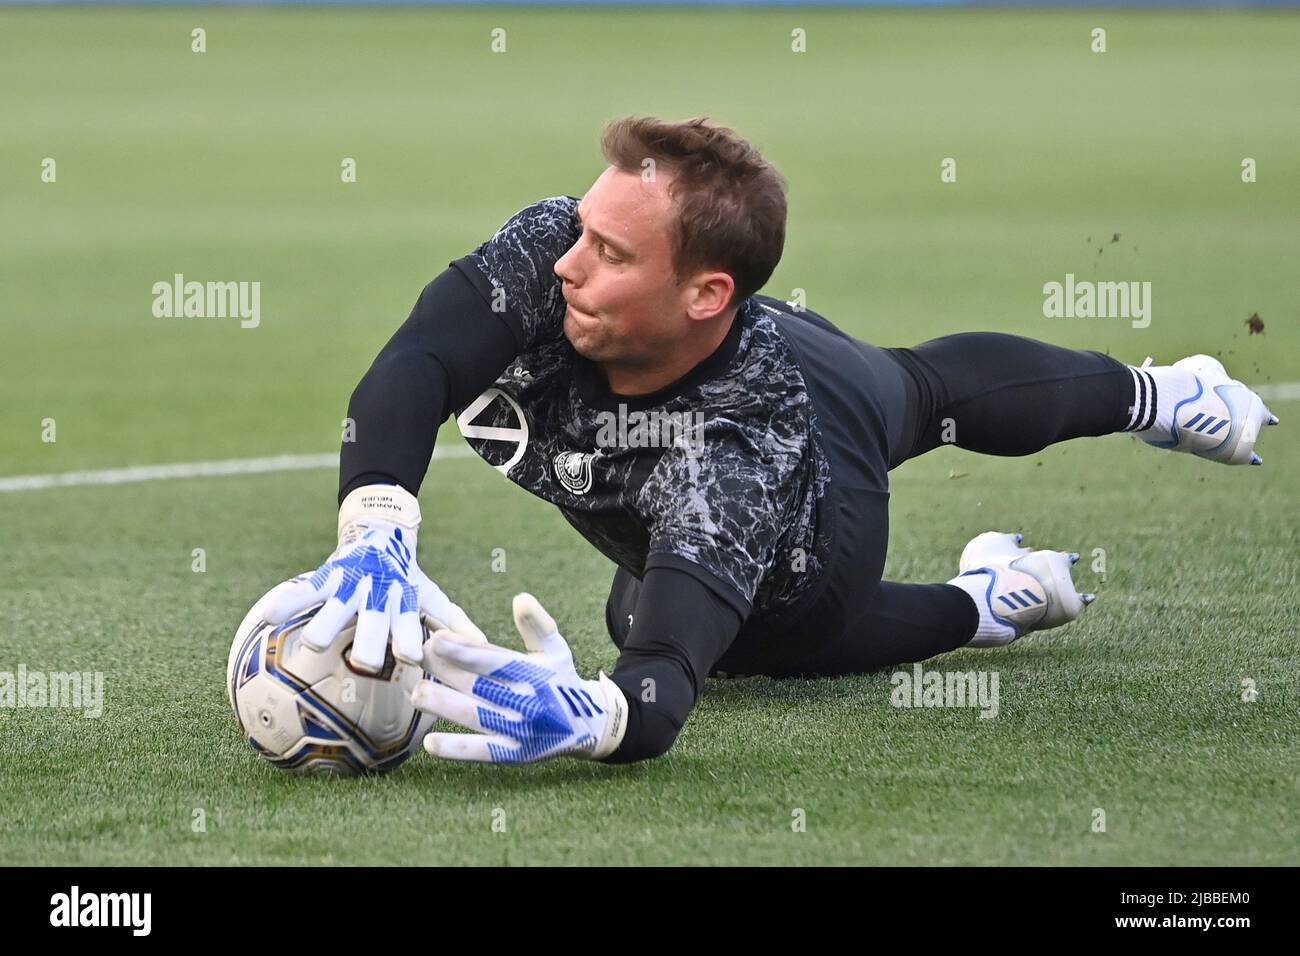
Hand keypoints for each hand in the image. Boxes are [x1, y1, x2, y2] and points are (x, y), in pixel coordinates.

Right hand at [262, 484, 484, 672]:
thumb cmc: (406, 575)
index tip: (412, 658)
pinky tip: (267, 616)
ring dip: (327, 626)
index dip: (410, 642)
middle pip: (372, 625)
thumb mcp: (430, 595)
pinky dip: (286, 602)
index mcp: (402, 603)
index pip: (408, 626)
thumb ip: (453, 621)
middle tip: (367, 663)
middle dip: (371, 644)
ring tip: (314, 643)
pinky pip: (302, 591)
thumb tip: (484, 645)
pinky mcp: (326, 575)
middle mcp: (376, 596)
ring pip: (335, 609)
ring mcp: (350, 585)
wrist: (381, 529)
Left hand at [412, 593, 628, 762]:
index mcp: (533, 673)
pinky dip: (458, 749)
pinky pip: (483, 752)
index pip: (494, 660)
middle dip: (447, 671)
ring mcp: (521, 730)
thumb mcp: (555, 647)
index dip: (465, 649)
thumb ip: (536, 624)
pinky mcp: (515, 754)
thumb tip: (520, 599)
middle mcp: (527, 701)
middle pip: (480, 685)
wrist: (589, 724)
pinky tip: (430, 744)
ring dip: (446, 706)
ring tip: (417, 694)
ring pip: (478, 716)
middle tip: (418, 657)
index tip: (437, 638)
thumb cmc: (562, 679)